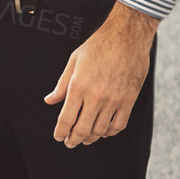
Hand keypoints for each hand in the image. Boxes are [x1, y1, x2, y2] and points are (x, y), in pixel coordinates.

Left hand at [45, 1, 156, 146]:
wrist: (127, 36)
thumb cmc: (98, 46)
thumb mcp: (74, 61)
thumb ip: (61, 84)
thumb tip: (50, 100)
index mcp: (78, 86)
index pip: (66, 119)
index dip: (60, 132)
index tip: (58, 137)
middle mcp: (95, 96)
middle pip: (82, 129)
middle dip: (73, 140)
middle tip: (69, 142)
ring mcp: (114, 100)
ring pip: (100, 130)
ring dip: (90, 138)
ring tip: (85, 139)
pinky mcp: (129, 100)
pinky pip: (119, 125)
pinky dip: (110, 132)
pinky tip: (103, 131)